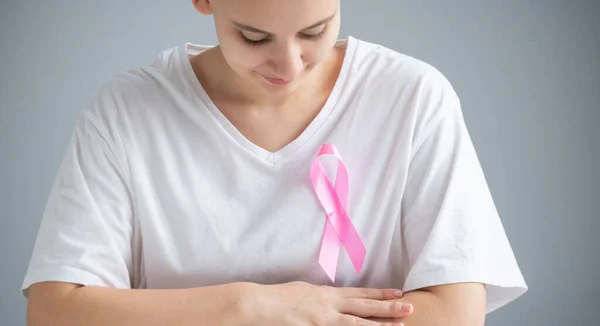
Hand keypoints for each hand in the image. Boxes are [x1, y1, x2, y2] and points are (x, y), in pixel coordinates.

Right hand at [247, 281, 413, 325]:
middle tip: (409, 308)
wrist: (257, 304)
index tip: (397, 292)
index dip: (379, 294)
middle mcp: (329, 305)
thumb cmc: (276, 298)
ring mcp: (323, 320)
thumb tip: (329, 299)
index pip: (359, 293)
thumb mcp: (302, 291)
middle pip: (364, 307)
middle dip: (388, 308)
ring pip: (357, 324)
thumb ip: (319, 297)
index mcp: (326, 294)